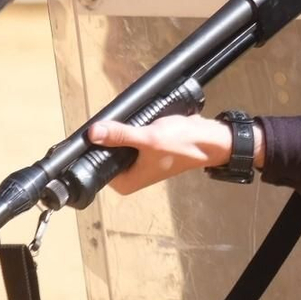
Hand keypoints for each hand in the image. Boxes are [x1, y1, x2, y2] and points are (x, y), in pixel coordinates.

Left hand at [86, 114, 242, 194]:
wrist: (210, 139)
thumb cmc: (181, 144)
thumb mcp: (149, 139)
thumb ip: (121, 135)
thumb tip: (93, 133)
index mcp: (126, 182)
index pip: (97, 164)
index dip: (93, 147)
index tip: (90, 130)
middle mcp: (130, 174)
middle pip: (106, 152)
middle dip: (108, 136)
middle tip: (107, 120)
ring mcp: (139, 161)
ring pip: (119, 143)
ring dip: (120, 130)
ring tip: (120, 118)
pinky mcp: (147, 149)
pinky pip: (131, 138)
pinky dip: (131, 128)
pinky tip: (132, 118)